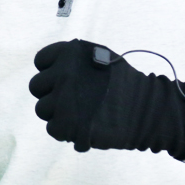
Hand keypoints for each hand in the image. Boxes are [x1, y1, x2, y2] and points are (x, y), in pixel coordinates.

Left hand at [28, 39, 184, 167]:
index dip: (50, 72)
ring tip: (79, 115)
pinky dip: (65, 131)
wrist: (148, 110)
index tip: (63, 81)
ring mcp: (62, 98)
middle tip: (72, 102)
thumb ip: (74, 61)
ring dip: (57, 114)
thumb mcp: (102, 57)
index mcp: (69, 53)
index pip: (40, 61)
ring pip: (42, 109)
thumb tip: (53, 68)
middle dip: (51, 95)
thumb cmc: (126, 84)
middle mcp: (62, 72)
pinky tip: (81, 127)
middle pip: (36, 87)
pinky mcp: (66, 124)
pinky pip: (52, 128)